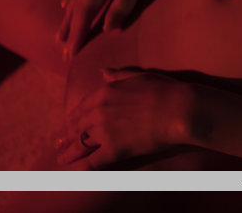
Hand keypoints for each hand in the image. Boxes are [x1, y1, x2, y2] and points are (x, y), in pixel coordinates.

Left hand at [57, 68, 191, 168]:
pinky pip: (92, 161)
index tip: (70, 125)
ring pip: (79, 145)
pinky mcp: (113, 149)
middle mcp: (98, 111)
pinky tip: (78, 170)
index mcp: (104, 92)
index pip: (81, 107)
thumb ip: (118, 75)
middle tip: (62, 144)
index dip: (73, 118)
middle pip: (76, 126)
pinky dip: (83, 167)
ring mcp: (104, 131)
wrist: (179, 109)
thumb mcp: (139, 76)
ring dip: (69, 153)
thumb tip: (103, 72)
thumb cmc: (165, 90)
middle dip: (68, 136)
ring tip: (63, 159)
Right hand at [58, 0, 178, 57]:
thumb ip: (126, 2)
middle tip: (63, 55)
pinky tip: (65, 2)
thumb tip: (109, 29)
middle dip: (70, 31)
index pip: (85, 12)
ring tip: (59, 36)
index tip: (70, 56)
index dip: (78, 35)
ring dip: (68, 18)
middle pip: (76, 6)